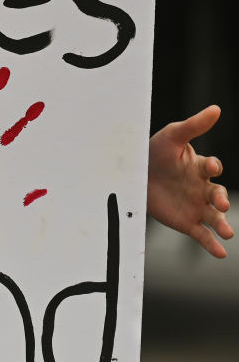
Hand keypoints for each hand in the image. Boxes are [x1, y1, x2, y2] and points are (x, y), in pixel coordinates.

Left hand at [147, 105, 232, 257]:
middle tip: (220, 203)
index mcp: (199, 167)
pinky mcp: (187, 222)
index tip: (210, 166)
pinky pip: (202, 235)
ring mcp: (196, 206)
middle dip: (221, 199)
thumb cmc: (155, 152)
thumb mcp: (171, 137)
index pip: (211, 167)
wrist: (134, 175)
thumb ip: (193, 126)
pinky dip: (212, 244)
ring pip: (214, 217)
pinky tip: (221, 253)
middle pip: (217, 194)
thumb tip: (216, 108)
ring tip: (227, 233)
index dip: (211, 166)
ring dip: (222, 225)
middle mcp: (202, 188)